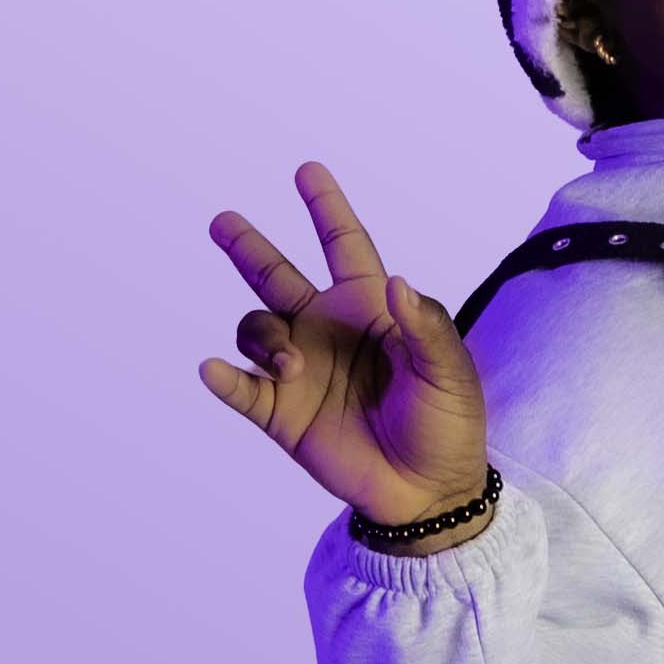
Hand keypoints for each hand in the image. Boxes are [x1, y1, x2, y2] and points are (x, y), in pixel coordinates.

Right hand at [200, 162, 488, 525]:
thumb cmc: (447, 425)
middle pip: (276, 276)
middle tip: (223, 222)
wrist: (428, 492)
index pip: (343, 245)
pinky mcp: (282, 415)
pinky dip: (225, 379)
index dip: (325, 207)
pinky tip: (214, 370)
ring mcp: (299, 372)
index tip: (307, 171)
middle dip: (248, 247)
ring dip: (263, 336)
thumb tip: (396, 281)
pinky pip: (242, 390)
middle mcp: (326, 331)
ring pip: (256, 329)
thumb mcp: (449, 372)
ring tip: (289, 363)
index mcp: (368, 309)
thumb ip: (425, 326)